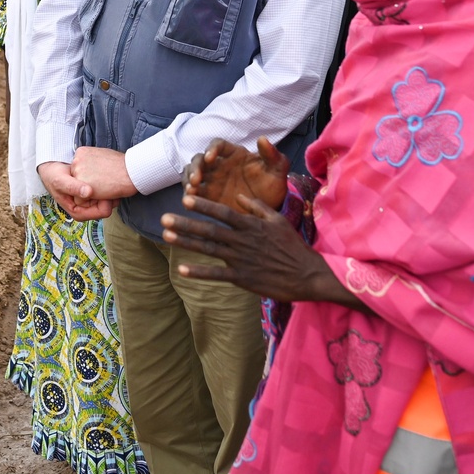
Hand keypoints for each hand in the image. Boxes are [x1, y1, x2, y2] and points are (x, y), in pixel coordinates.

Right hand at [39, 161, 114, 220]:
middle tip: (110, 178)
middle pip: (109, 206)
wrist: (53, 168)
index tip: (107, 185)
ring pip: (109, 199)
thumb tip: (88, 193)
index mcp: (79, 213)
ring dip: (111, 189)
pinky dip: (108, 184)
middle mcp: (86, 210)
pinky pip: (107, 192)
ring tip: (108, 175)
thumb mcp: (60, 181)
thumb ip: (73, 187)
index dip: (108, 199)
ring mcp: (90, 203)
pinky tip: (105, 174)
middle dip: (111, 194)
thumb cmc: (54, 176)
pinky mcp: (93, 195)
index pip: (104, 211)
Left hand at [69, 146, 137, 201]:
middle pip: (77, 181)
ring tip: (104, 185)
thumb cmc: (121, 165)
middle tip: (104, 181)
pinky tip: (103, 192)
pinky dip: (91, 201)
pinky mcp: (80, 184)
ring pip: (78, 192)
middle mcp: (76, 160)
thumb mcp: (103, 157)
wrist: (131, 171)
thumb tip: (90, 169)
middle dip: (88, 185)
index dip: (91, 177)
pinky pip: (80, 201)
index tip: (102, 174)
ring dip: (90, 193)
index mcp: (81, 152)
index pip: (79, 171)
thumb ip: (92, 162)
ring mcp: (77, 172)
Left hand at [162, 192, 345, 304]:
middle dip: (186, 224)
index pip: (223, 212)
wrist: (308, 275)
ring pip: (209, 249)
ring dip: (187, 243)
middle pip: (210, 230)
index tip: (185, 198)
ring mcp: (241, 260)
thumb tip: (240, 196)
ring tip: (166, 236)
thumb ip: (257, 207)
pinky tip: (182, 270)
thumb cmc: (292, 246)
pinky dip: (199, 272)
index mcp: (251, 225)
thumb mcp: (278, 220)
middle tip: (165, 218)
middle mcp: (243, 241)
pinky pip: (217, 274)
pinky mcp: (242, 278)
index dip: (204, 205)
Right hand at [184, 137, 288, 212]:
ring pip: (192, 173)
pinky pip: (193, 192)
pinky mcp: (207, 196)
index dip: (212, 149)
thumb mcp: (277, 170)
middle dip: (196, 167)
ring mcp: (211, 180)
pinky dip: (188, 195)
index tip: (210, 157)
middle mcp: (219, 165)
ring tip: (191, 190)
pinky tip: (190, 201)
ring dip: (188, 179)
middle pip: (200, 159)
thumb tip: (263, 138)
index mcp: (234, 154)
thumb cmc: (273, 185)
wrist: (270, 208)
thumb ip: (272, 155)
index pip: (218, 145)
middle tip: (197, 179)